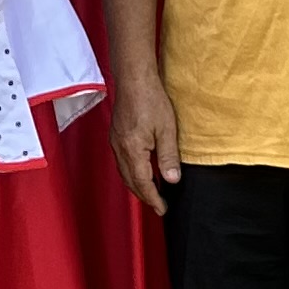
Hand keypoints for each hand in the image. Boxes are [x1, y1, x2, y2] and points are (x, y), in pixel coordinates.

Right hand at [110, 62, 182, 213]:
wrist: (133, 79)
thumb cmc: (151, 99)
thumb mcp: (167, 129)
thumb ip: (169, 157)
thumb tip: (172, 180)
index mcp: (133, 150)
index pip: (143, 183)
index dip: (153, 198)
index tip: (162, 209)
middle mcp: (120, 149)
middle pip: (130, 181)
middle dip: (144, 195)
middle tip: (158, 205)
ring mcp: (115, 142)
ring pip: (125, 172)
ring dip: (137, 185)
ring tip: (151, 191)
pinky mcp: (116, 135)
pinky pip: (122, 161)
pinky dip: (132, 172)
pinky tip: (142, 170)